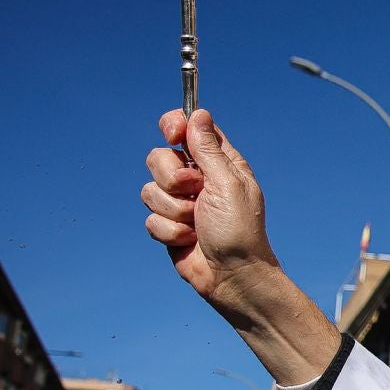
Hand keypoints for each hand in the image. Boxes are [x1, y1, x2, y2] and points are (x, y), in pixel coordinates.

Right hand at [141, 109, 282, 310]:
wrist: (232, 275)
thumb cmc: (239, 230)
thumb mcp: (227, 183)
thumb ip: (207, 149)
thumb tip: (197, 113)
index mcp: (218, 162)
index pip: (188, 128)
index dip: (175, 126)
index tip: (172, 134)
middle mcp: (197, 179)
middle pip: (159, 157)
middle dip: (173, 177)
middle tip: (196, 192)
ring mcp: (180, 202)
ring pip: (150, 189)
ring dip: (174, 210)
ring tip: (197, 223)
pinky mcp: (168, 226)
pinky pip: (150, 218)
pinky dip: (170, 231)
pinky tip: (189, 240)